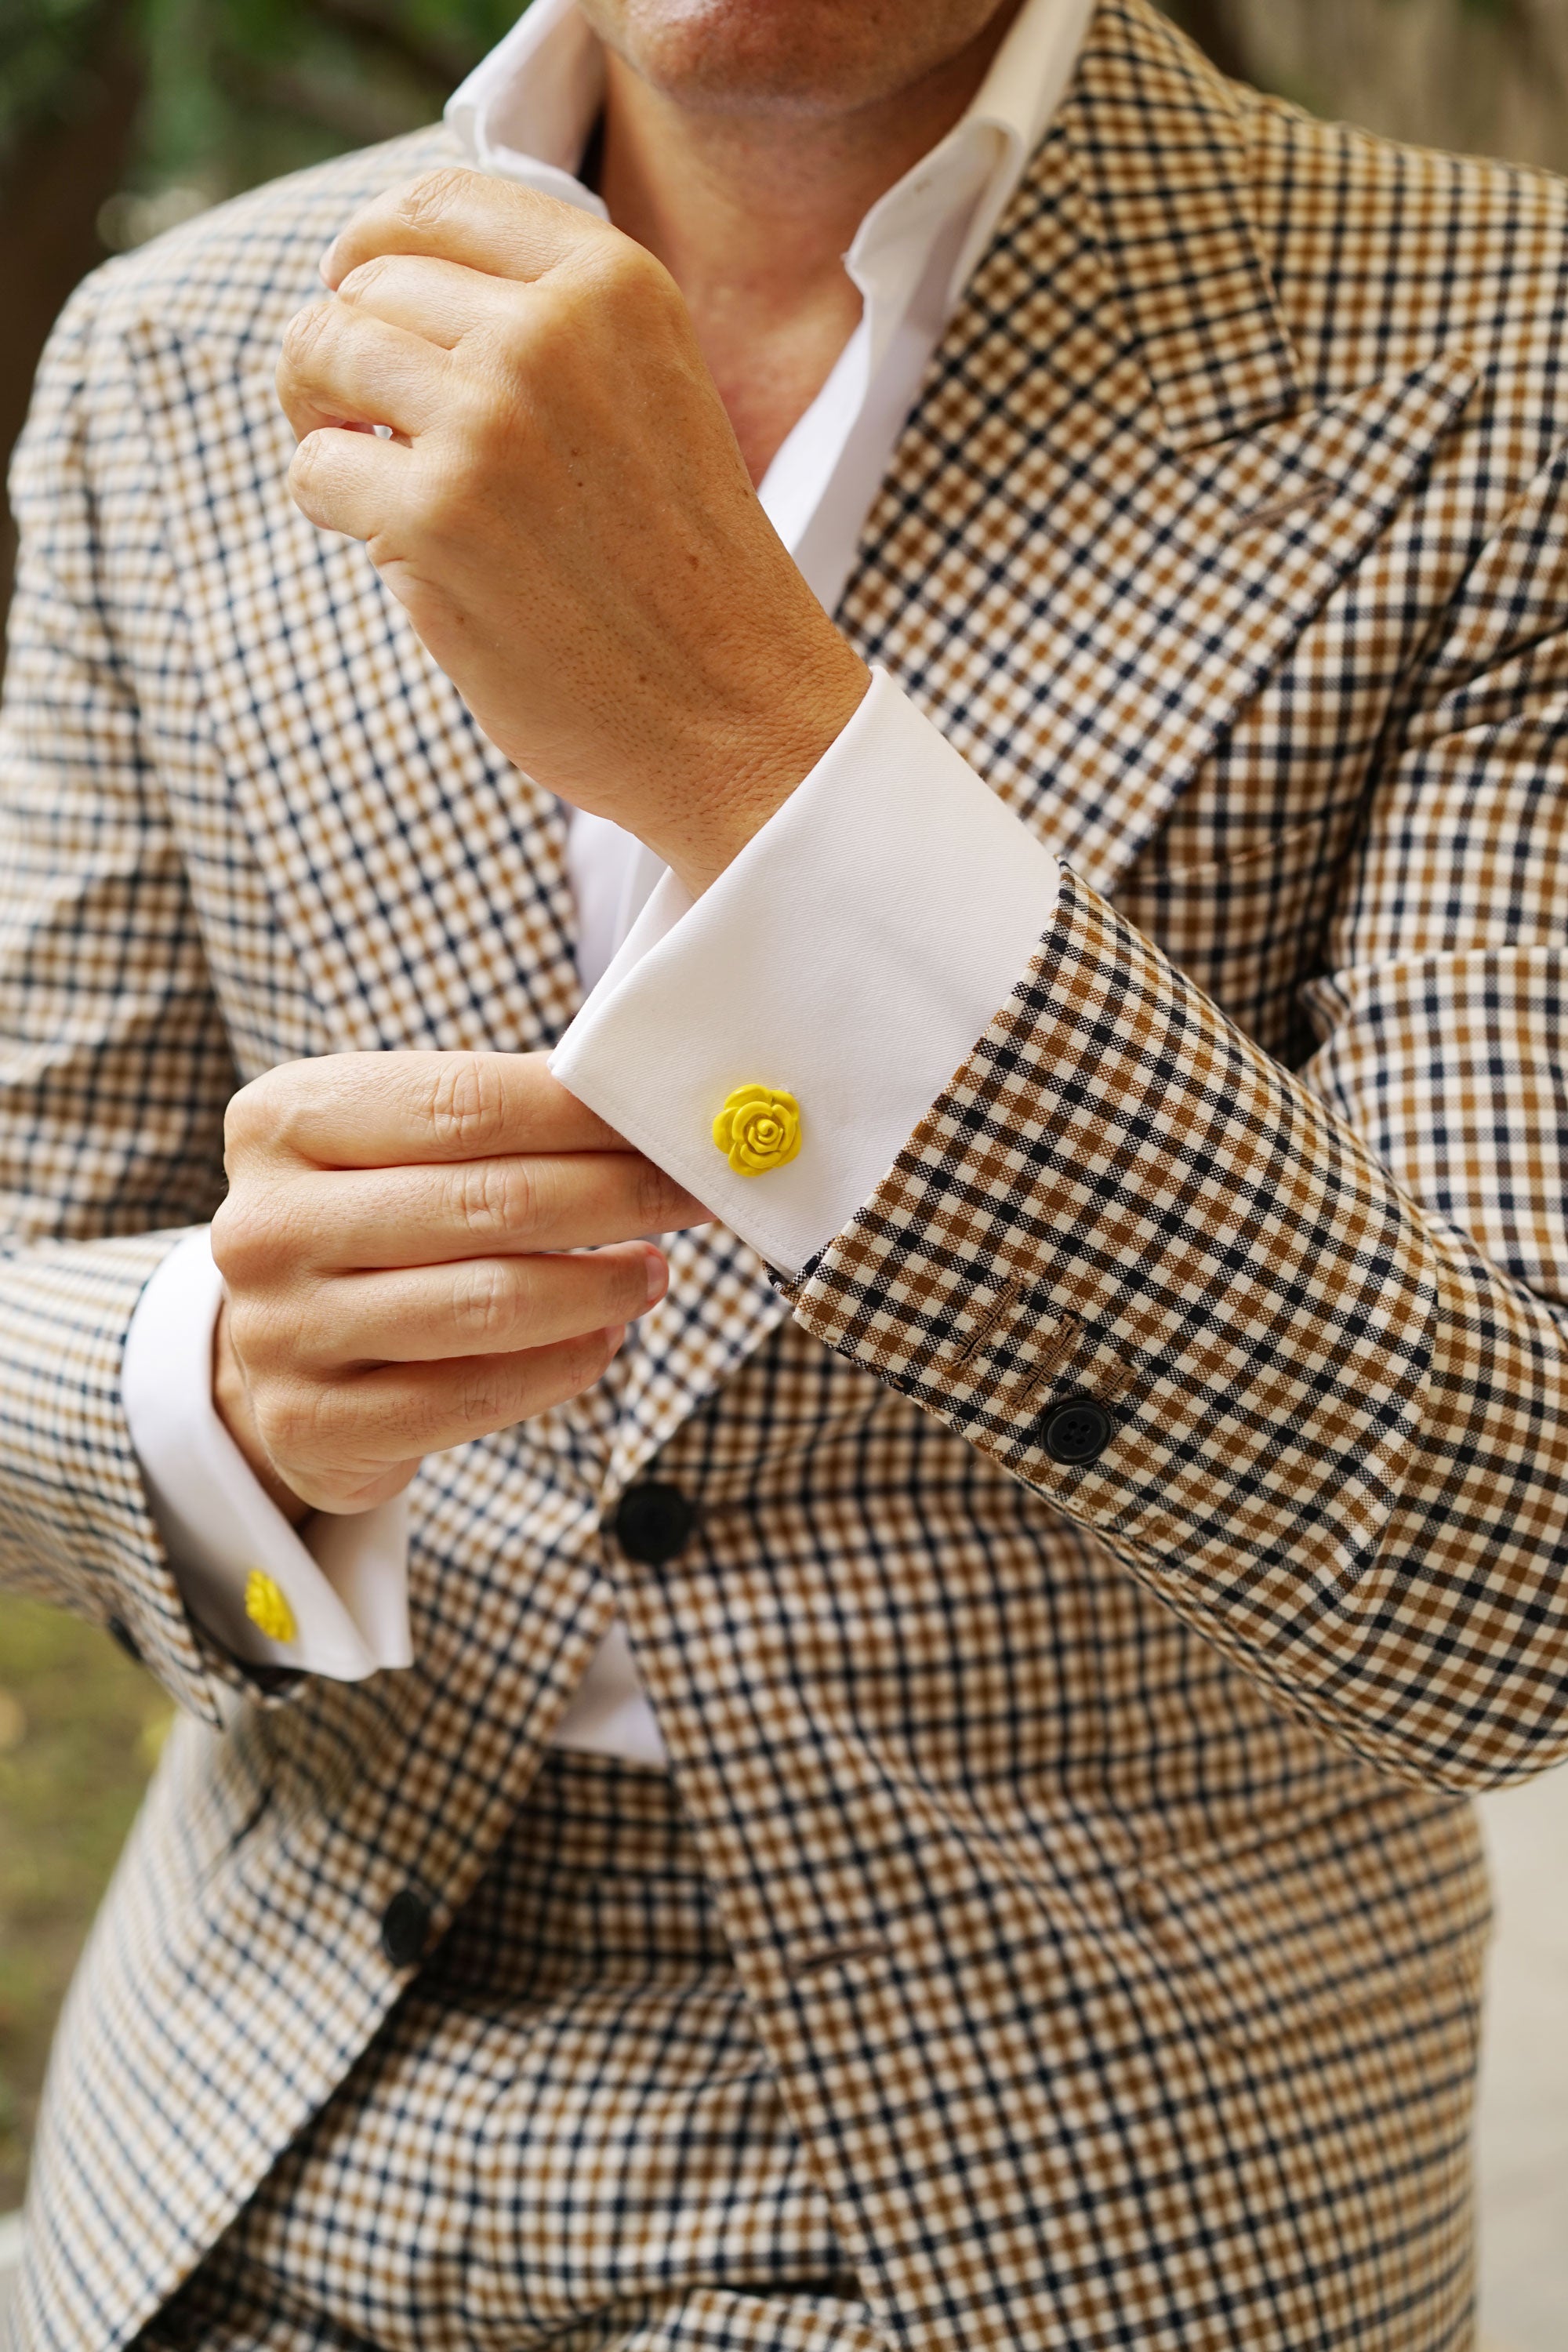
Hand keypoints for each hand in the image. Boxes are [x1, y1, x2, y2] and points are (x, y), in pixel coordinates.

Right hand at [209, 1051, 705, 1517]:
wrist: (283, 1348)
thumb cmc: (376, 1218)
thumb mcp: (397, 1142)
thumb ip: (497, 1112)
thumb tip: (645, 1098)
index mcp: (283, 1119)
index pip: (466, 1101)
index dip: (587, 1112)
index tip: (671, 1116)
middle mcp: (265, 1224)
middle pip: (490, 1202)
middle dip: (620, 1194)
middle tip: (698, 1193)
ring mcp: (280, 1331)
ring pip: (491, 1304)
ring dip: (603, 1286)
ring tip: (654, 1271)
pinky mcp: (310, 1426)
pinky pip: (473, 1396)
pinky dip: (563, 1365)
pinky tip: (604, 1337)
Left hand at [275, 167, 869, 893]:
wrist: (738, 709)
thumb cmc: (682, 567)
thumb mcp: (649, 390)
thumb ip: (548, 323)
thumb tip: (378, 284)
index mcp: (611, 283)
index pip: (433, 202)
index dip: (370, 252)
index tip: (363, 307)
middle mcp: (549, 332)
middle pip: (362, 285)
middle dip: (344, 356)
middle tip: (371, 430)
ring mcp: (488, 421)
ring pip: (319, 357)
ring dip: (321, 423)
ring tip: (373, 481)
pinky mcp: (438, 517)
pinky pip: (316, 471)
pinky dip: (337, 511)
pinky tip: (404, 549)